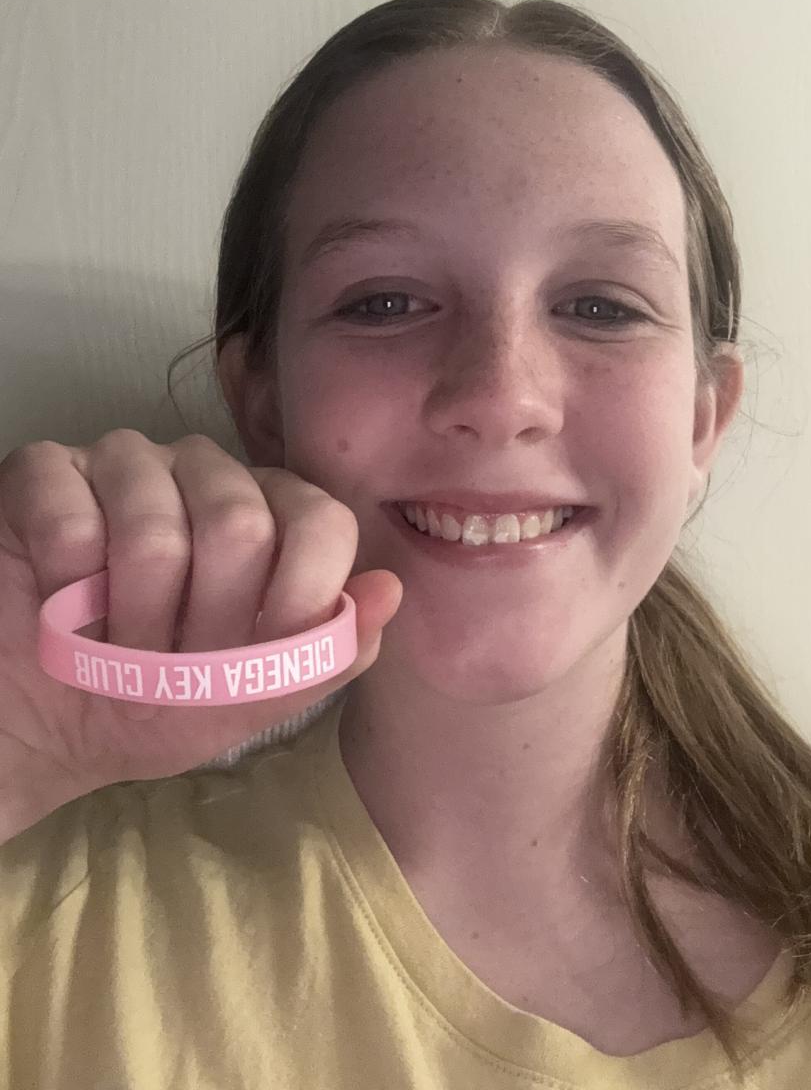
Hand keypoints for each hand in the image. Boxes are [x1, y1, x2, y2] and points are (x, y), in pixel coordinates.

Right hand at [0, 430, 401, 805]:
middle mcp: (207, 474)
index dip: (293, 600)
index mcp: (273, 515)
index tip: (255, 654)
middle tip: (167, 661)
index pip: (322, 522)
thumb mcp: (249, 699)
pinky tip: (60, 604)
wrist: (42, 727)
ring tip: (110, 646)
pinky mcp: (44, 470)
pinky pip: (71, 521)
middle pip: (240, 526)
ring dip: (127, 622)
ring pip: (153, 530)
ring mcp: (127, 463)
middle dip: (202, 626)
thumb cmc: (153, 703)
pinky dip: (66, 591)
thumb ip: (327, 651)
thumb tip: (389, 590)